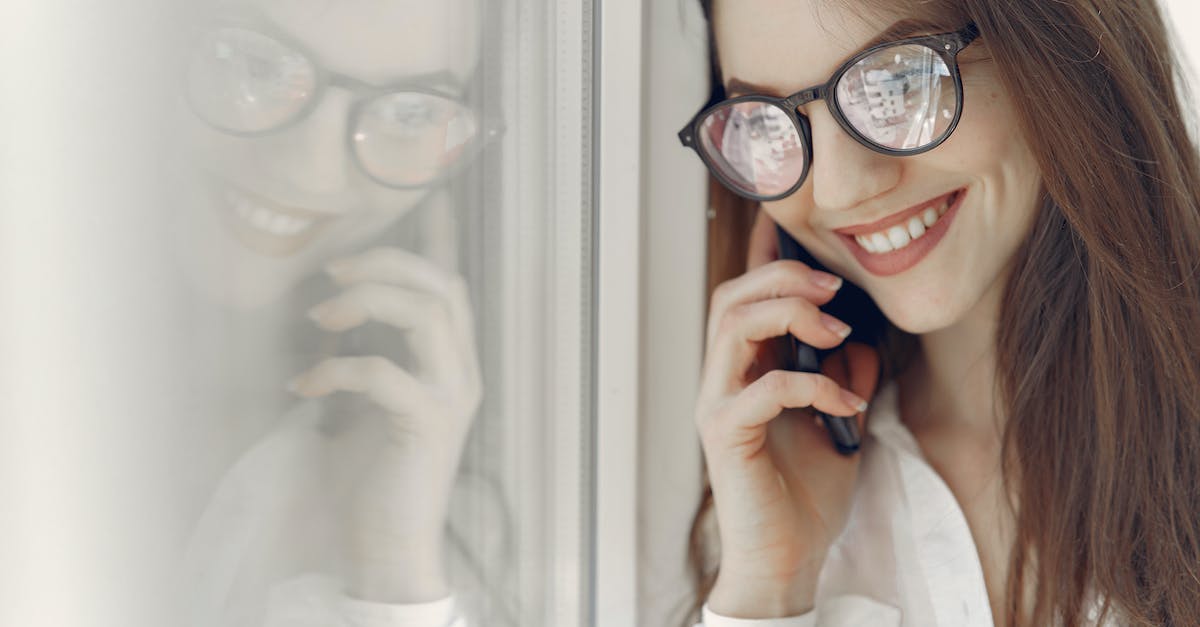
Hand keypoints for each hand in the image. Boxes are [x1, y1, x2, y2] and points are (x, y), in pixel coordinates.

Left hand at [288, 246, 481, 601]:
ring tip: (321, 320)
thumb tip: (330, 310)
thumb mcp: (370, 402)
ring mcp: (451, 395)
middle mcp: (463, 370)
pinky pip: (387, 373)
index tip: (429, 196)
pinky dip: (339, 370)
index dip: (440, 239)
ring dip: (369, 301)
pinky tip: (305, 387)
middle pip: (443, 286)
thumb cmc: (375, 474)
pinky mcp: (428, 424)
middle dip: (387, 263)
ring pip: (429, 314)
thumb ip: (369, 354)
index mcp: (452, 360)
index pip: (451, 285)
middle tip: (332, 271)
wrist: (390, 544)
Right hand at [697, 209, 879, 617]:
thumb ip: (846, 378)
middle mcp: (721, 379)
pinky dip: (812, 384)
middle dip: (782, 277)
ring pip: (733, 325)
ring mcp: (716, 403)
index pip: (744, 297)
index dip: (764, 256)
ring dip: (788, 312)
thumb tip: (863, 342)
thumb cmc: (804, 496)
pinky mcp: (723, 434)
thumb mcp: (840, 423)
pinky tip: (847, 403)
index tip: (790, 224)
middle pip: (731, 297)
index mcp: (744, 370)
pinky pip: (762, 387)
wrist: (787, 559)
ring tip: (836, 328)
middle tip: (833, 285)